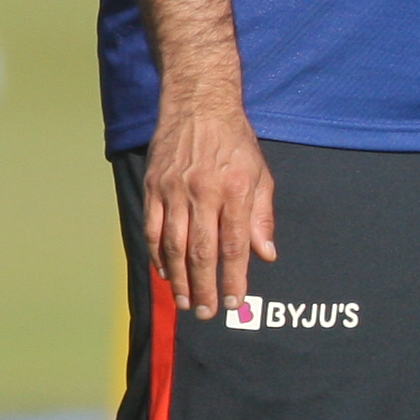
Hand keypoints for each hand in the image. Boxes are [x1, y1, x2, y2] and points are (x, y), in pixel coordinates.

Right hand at [144, 88, 275, 318]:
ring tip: (184, 301)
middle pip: (201, 252)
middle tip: (206, 312)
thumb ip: (263, 217)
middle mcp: (202, 194)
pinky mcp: (153, 188)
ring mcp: (173, 191)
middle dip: (204, 287)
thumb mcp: (262, 175)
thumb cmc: (236, 143)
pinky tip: (165, 273)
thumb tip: (266, 255)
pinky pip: (153, 229)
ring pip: (173, 245)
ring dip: (178, 278)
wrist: (198, 107)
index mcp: (236, 191)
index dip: (235, 278)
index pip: (235, 245)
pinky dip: (158, 254)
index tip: (236, 302)